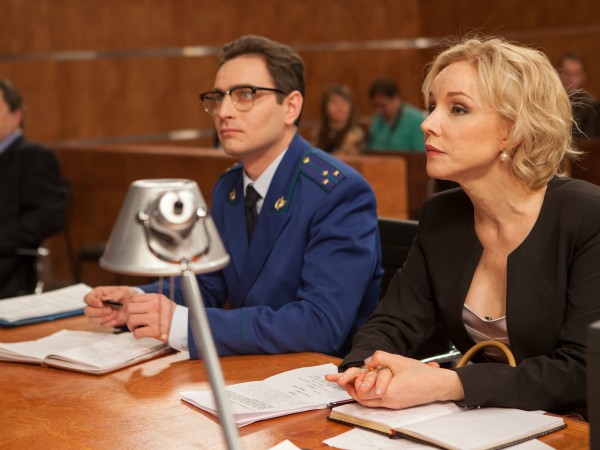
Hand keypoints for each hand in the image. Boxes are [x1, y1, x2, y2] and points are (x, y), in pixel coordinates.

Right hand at [84, 285, 136, 328]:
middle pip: (87, 311)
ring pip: (92, 320)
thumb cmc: (127, 295)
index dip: (92, 302)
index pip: (87, 298)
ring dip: (104, 318)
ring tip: (115, 313)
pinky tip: (117, 317)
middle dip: (98, 312)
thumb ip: (114, 295)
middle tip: (110, 310)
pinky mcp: (104, 322)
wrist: (134, 305)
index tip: (101, 304)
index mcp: (98, 294)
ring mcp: (98, 314)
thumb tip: (104, 300)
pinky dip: (109, 322)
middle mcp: (95, 304)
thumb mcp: (123, 291)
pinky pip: (102, 325)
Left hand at [125, 293, 175, 342]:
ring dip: (131, 326)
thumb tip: (131, 303)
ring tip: (136, 328)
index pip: (134, 298)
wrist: (184, 326)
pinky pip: (137, 333)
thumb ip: (150, 300)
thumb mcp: (163, 302)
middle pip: (129, 308)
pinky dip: (136, 335)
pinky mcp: (155, 331)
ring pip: (131, 320)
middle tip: (133, 321)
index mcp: (156, 298)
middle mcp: (155, 307)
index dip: (130, 306)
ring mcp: (155, 319)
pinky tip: (140, 335)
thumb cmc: (172, 315)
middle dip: (128, 316)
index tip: (133, 312)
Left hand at [326, 350, 462, 408]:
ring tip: (353, 383)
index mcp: (388, 392)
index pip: (361, 393)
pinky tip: (369, 385)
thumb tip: (367, 360)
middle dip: (352, 390)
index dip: (351, 385)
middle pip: (363, 400)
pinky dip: (370, 395)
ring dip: (361, 393)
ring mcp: (394, 405)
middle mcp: (389, 401)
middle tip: (343, 382)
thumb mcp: (398, 360)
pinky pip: (378, 402)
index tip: (342, 379)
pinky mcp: (398, 404)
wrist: (438, 385)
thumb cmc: (421, 373)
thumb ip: (380, 357)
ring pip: (370, 403)